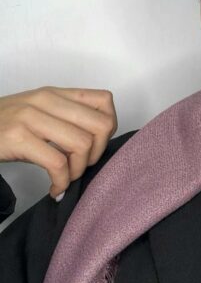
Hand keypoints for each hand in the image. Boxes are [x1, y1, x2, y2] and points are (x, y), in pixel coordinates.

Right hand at [0, 86, 117, 199]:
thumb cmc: (2, 128)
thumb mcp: (37, 113)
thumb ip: (65, 118)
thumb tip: (99, 140)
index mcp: (55, 93)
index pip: (104, 101)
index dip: (108, 128)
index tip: (94, 146)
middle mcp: (45, 100)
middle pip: (101, 125)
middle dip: (98, 153)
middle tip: (81, 167)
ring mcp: (30, 117)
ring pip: (82, 144)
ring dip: (78, 171)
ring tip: (65, 179)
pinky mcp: (17, 137)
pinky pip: (57, 164)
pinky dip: (61, 182)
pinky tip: (54, 189)